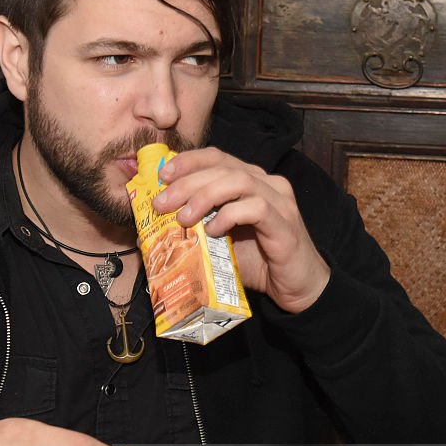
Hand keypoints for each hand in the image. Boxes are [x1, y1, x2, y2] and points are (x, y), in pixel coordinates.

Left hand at [154, 147, 329, 312]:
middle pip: (223, 167)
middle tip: (162, 203)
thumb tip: (148, 233)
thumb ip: (192, 231)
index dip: (188, 161)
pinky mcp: (286, 224)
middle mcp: (267, 184)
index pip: (217, 157)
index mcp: (250, 181)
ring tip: (183, 218)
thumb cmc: (257, 263)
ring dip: (205, 196)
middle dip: (187, 182)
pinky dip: (230, 216)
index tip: (162, 176)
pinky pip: (256, 209)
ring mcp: (279, 201)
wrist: (296, 288)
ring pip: (238, 181)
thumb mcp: (218, 243)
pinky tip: (213, 232)